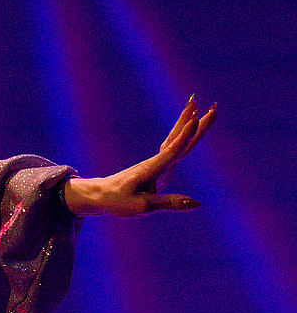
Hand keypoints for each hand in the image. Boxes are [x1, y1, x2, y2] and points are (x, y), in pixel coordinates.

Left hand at [64, 96, 214, 216]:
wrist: (100, 195)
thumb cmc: (118, 201)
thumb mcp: (144, 207)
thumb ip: (170, 203)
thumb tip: (197, 202)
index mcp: (153, 169)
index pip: (172, 150)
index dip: (185, 136)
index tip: (195, 119)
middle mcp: (157, 162)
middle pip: (179, 139)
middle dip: (195, 123)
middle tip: (213, 107)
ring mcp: (157, 162)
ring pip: (176, 139)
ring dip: (188, 122)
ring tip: (198, 105)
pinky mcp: (157, 166)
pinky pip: (173, 146)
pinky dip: (182, 135)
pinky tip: (189, 125)